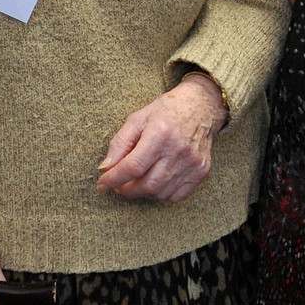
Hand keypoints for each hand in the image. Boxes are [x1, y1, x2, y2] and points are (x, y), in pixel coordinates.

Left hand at [97, 71, 226, 202]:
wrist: (201, 107)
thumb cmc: (165, 111)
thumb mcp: (137, 119)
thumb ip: (119, 144)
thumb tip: (105, 169)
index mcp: (160, 133)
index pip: (133, 166)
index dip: (114, 179)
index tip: (102, 184)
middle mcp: (179, 150)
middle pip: (147, 185)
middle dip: (127, 190)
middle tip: (118, 184)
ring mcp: (193, 163)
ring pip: (159, 193)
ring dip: (142, 192)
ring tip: (137, 179)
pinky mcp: (201, 172)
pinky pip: (175, 196)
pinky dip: (160, 194)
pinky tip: (156, 180)